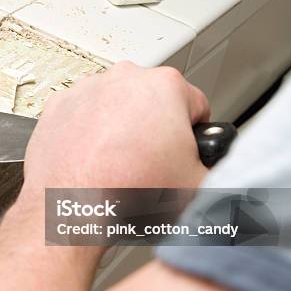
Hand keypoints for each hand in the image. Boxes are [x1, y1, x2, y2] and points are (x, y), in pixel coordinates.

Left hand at [22, 62, 209, 197]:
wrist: (74, 211)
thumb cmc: (128, 195)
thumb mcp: (200, 188)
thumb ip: (223, 171)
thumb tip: (231, 173)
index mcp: (166, 86)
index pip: (197, 105)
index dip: (195, 133)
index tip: (184, 150)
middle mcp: (125, 78)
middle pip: (155, 101)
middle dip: (157, 126)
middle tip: (151, 161)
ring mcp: (88, 89)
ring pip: (118, 105)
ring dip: (122, 126)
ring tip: (121, 162)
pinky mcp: (59, 105)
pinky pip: (84, 113)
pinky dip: (89, 131)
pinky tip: (94, 158)